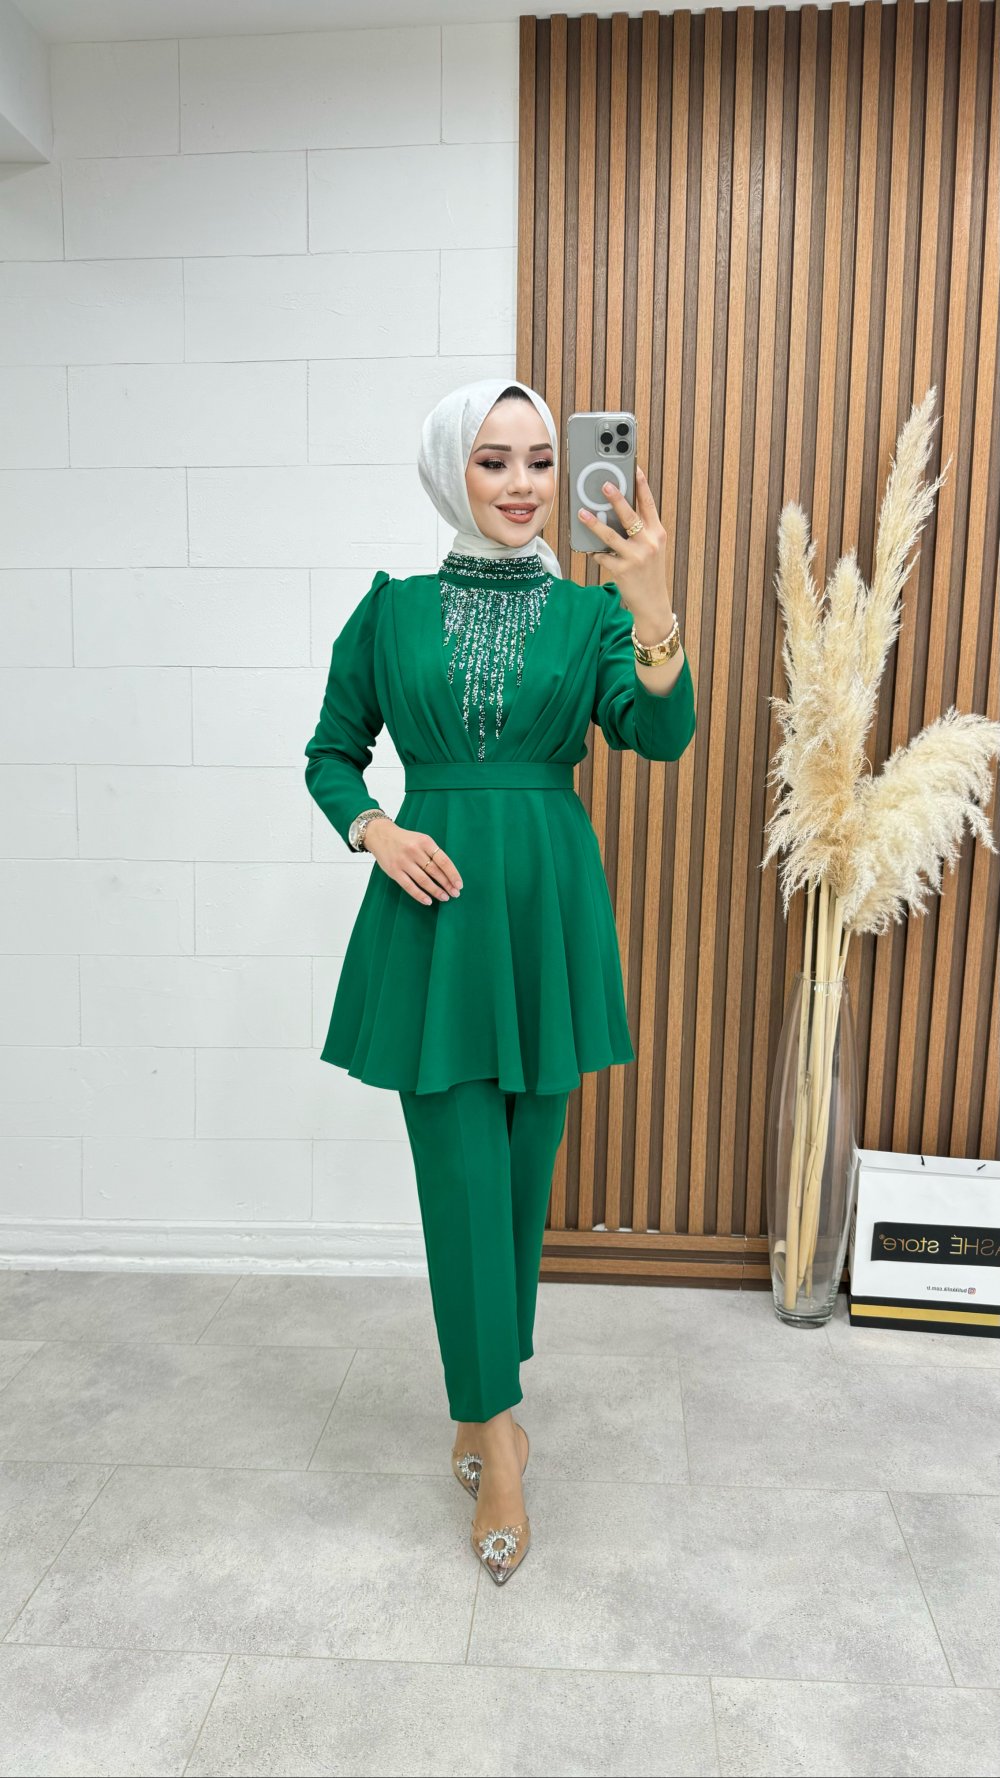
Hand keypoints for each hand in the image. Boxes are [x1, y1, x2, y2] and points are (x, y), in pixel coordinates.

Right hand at [363, 819, 462, 906]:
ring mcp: (403, 861)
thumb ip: (432, 853)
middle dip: (447, 884)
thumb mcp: (421, 839)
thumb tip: (448, 873)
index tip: (459, 884)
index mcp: (425, 841)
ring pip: (424, 880)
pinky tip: (428, 901)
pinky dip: (420, 895)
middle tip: (455, 894)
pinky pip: (409, 886)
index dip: (453, 874)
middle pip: (435, 871)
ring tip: (445, 897)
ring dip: (436, 891)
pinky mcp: (394, 871)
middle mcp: (414, 851)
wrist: (380, 835)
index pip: (443, 860)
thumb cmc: (405, 840)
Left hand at [578, 464, 673, 635]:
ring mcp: (635, 557)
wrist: (653, 603)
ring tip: (582, 513)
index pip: (649, 504)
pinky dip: (595, 552)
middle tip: (604, 485)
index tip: (634, 468)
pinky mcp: (622, 571)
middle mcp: (649, 543)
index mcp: (658, 533)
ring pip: (611, 536)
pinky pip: (603, 556)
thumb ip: (640, 531)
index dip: (641, 485)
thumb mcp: (652, 549)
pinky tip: (590, 550)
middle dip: (616, 499)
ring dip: (594, 523)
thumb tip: (615, 513)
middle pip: (630, 516)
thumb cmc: (649, 572)